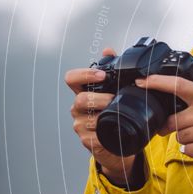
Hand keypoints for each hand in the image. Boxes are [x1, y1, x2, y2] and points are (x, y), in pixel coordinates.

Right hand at [65, 47, 136, 182]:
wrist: (118, 143)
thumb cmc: (114, 115)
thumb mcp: (115, 92)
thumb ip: (112, 71)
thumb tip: (108, 50)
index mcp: (83, 92)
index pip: (72, 78)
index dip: (85, 74)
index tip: (102, 75)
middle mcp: (78, 108)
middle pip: (80, 99)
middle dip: (100, 99)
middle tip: (115, 100)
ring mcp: (80, 125)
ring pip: (89, 119)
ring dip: (106, 116)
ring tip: (119, 115)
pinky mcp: (87, 141)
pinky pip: (95, 137)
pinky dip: (106, 134)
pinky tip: (115, 131)